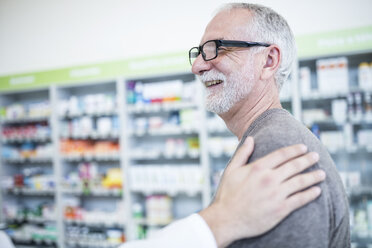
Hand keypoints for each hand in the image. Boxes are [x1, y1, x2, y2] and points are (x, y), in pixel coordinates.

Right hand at [199, 137, 324, 247]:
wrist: (227, 219)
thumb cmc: (227, 194)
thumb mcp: (231, 170)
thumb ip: (242, 153)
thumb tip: (251, 138)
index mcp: (258, 168)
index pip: (281, 155)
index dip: (294, 150)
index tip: (303, 147)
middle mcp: (269, 179)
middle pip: (294, 166)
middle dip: (307, 160)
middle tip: (316, 156)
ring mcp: (276, 194)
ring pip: (300, 182)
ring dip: (313, 176)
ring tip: (322, 173)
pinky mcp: (280, 209)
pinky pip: (299, 200)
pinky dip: (310, 194)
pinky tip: (317, 191)